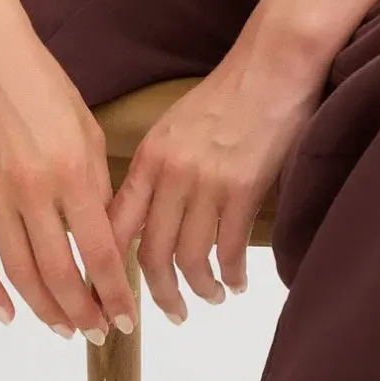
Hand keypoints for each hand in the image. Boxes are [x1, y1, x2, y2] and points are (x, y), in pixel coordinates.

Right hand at [0, 0, 138, 343]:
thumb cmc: (42, 83)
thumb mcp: (86, 127)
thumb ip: (96, 185)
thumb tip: (105, 237)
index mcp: (72, 172)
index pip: (100, 253)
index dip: (115, 294)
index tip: (125, 320)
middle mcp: (33, 192)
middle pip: (61, 275)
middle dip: (83, 313)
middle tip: (96, 333)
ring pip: (20, 275)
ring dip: (44, 310)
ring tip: (62, 328)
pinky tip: (7, 314)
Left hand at [105, 37, 329, 322]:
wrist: (270, 66)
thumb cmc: (226, 93)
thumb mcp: (174, 128)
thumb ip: (157, 170)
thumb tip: (144, 217)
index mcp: (149, 158)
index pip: (115, 225)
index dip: (109, 268)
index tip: (112, 296)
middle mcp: (171, 174)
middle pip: (152, 255)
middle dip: (160, 294)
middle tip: (171, 314)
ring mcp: (207, 183)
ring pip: (190, 259)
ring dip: (200, 290)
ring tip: (211, 298)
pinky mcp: (243, 189)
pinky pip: (229, 250)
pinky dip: (231, 275)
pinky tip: (237, 281)